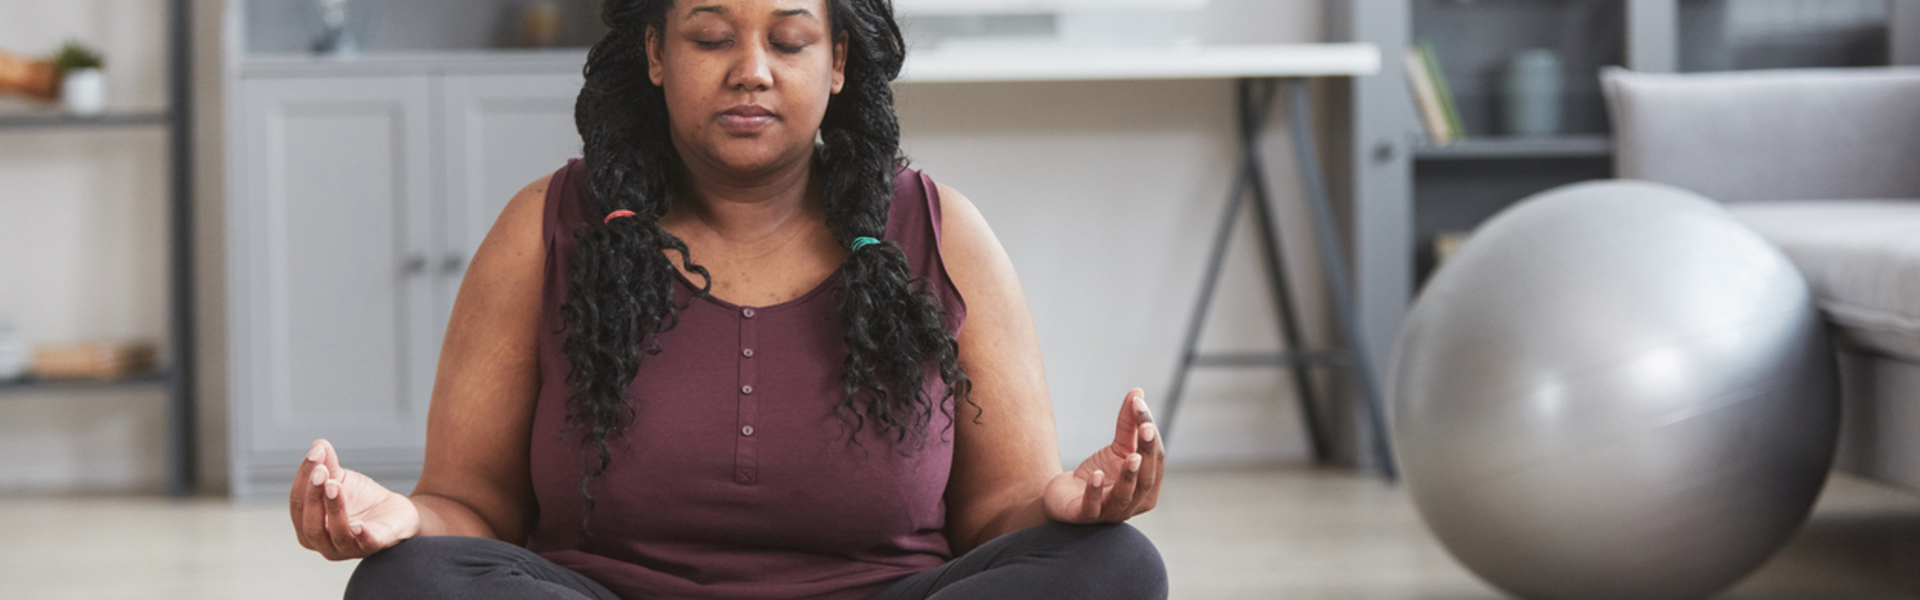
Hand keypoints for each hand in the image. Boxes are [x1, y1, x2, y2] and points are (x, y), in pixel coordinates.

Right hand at [290, 439, 420, 559]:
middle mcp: (324, 545)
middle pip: (311, 524)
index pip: (298, 505)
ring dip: (334, 509)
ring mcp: (349, 550)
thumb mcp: (341, 479)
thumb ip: (327, 464)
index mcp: (308, 528)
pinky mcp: (375, 547)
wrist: (397, 512)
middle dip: (314, 496)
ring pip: (336, 534)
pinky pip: (366, 545)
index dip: (303, 479)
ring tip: (335, 485)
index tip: (315, 454)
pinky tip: (359, 525)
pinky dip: (362, 536)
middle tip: (322, 471)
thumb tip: (318, 444)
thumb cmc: (361, 499)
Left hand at [1043, 388, 1165, 523]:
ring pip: (1124, 496)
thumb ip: (1129, 424)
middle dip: (1147, 453)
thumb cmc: (1098, 475)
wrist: (1064, 497)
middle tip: (1146, 429)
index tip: (1140, 405)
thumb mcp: (1116, 448)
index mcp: (1147, 486)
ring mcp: (1110, 512)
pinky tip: (1095, 476)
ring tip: (1131, 457)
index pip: (1156, 459)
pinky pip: (1093, 506)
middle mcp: (1133, 503)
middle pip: (1146, 479)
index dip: (1151, 434)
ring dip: (1129, 476)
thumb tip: (1138, 392)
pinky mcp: (1085, 516)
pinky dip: (1095, 492)